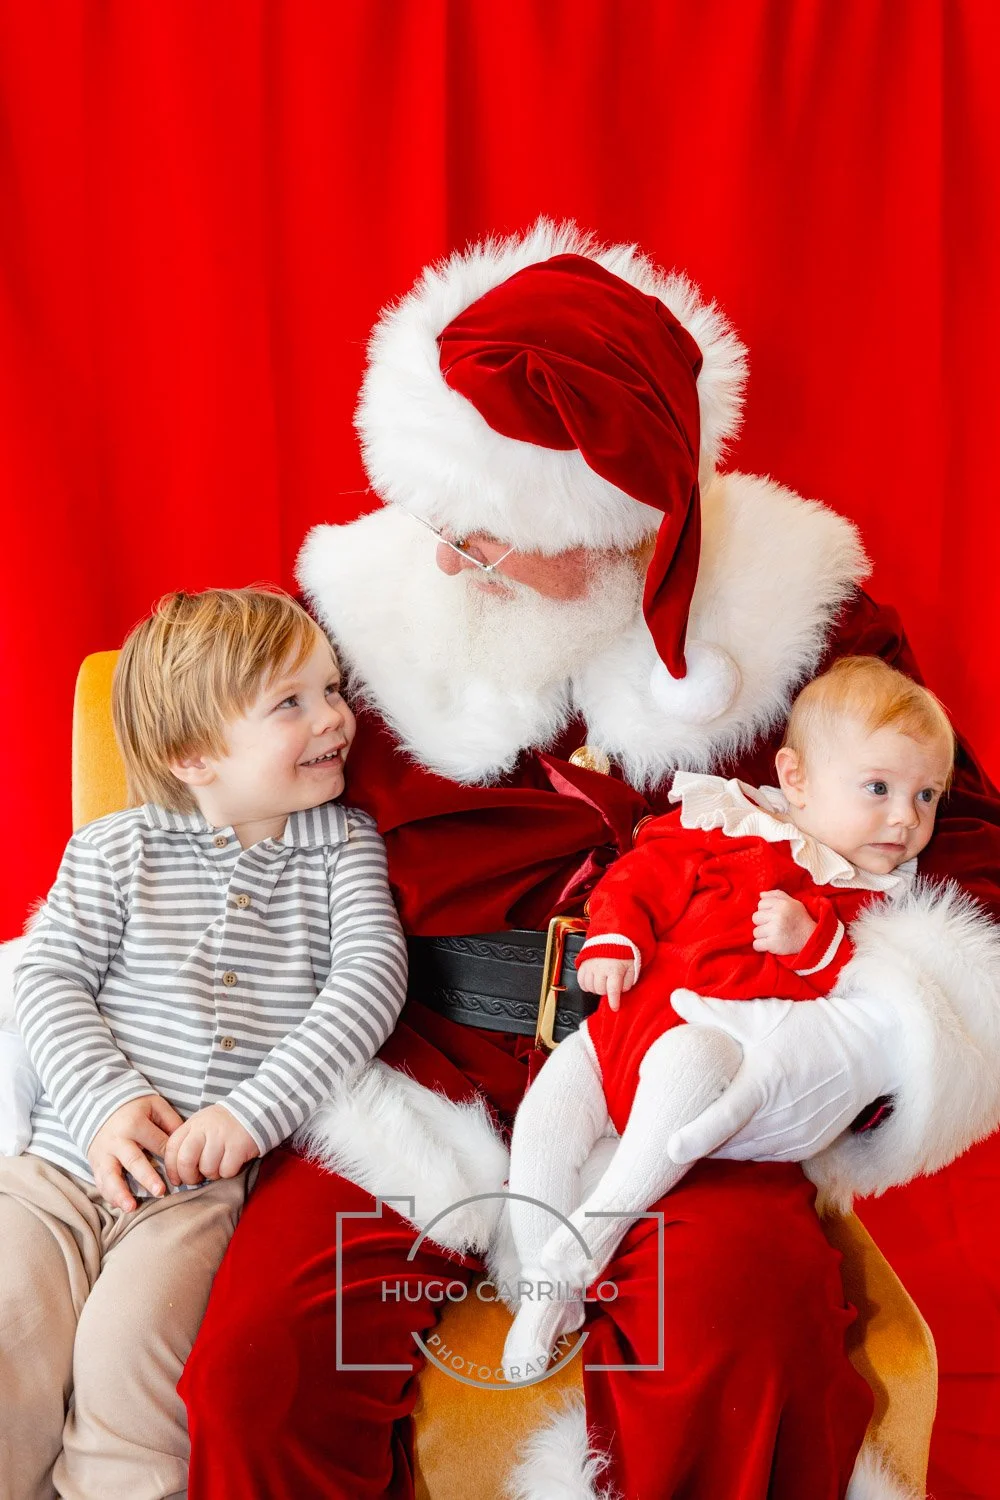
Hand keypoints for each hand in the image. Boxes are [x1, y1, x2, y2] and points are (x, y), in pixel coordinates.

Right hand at [87, 1094, 183, 1210]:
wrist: (99, 1104)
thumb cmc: (134, 1107)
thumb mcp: (155, 1105)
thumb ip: (171, 1121)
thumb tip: (185, 1143)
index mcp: (135, 1123)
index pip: (158, 1144)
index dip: (170, 1156)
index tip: (181, 1167)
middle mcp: (118, 1140)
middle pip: (134, 1161)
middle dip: (147, 1178)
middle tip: (161, 1192)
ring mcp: (104, 1153)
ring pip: (110, 1175)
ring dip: (120, 1192)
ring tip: (131, 1207)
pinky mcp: (95, 1162)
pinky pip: (100, 1181)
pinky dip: (108, 1194)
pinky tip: (119, 1206)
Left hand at [164, 1104, 258, 1187]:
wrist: (254, 1110)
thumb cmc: (224, 1124)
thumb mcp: (202, 1125)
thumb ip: (188, 1142)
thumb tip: (176, 1171)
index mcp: (193, 1124)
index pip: (172, 1148)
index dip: (171, 1169)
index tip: (177, 1179)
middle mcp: (205, 1129)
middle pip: (185, 1161)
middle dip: (189, 1177)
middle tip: (196, 1179)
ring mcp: (222, 1137)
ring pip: (207, 1169)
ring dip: (212, 1174)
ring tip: (219, 1165)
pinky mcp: (239, 1146)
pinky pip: (226, 1170)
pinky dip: (228, 1172)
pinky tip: (232, 1162)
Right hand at [577, 956, 635, 1011]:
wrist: (611, 936)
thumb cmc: (623, 951)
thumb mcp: (632, 965)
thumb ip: (629, 980)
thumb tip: (622, 990)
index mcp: (614, 969)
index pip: (613, 990)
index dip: (613, 1001)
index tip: (615, 1008)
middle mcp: (600, 968)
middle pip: (600, 990)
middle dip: (606, 991)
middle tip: (610, 985)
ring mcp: (590, 966)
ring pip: (589, 987)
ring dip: (596, 988)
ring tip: (602, 982)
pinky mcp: (583, 964)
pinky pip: (581, 981)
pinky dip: (586, 984)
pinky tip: (593, 981)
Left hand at [665, 986, 896, 1164]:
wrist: (868, 1050)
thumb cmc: (811, 1029)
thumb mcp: (763, 1016)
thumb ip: (716, 1012)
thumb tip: (676, 998)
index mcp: (764, 1082)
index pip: (725, 1117)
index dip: (696, 1136)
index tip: (671, 1148)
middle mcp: (781, 1117)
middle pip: (727, 1142)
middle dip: (700, 1136)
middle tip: (680, 1119)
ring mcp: (796, 1136)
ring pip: (744, 1152)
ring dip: (722, 1143)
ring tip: (703, 1125)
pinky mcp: (807, 1147)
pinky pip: (765, 1153)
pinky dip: (747, 1145)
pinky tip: (738, 1129)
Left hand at [752, 891, 815, 954]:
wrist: (811, 939)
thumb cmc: (800, 919)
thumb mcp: (793, 903)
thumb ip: (776, 895)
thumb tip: (761, 894)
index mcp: (782, 904)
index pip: (761, 904)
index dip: (766, 911)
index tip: (774, 916)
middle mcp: (778, 915)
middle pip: (755, 918)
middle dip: (763, 923)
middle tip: (773, 927)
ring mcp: (775, 930)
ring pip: (755, 932)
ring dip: (762, 935)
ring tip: (774, 936)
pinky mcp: (773, 944)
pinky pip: (756, 944)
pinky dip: (761, 946)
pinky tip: (769, 944)